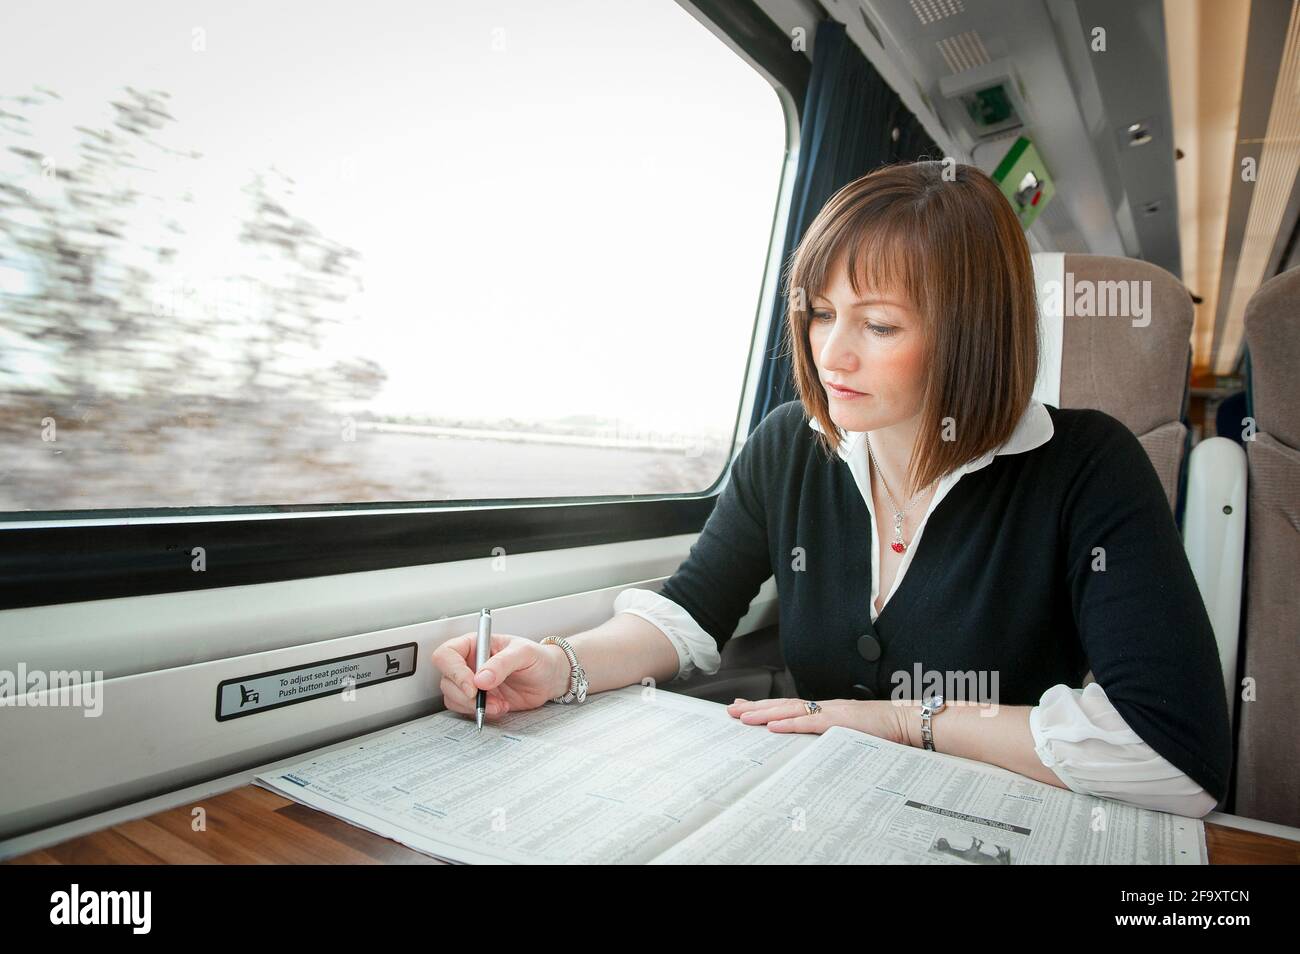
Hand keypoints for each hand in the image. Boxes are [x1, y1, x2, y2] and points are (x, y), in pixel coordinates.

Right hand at [432, 632, 567, 720]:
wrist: (550, 678)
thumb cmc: (538, 658)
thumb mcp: (524, 653)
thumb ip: (502, 663)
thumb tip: (481, 679)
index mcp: (475, 644)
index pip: (447, 654)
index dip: (454, 672)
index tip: (472, 686)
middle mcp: (469, 663)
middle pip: (447, 680)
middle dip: (466, 695)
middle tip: (488, 700)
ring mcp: (472, 683)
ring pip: (453, 698)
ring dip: (475, 706)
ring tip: (500, 704)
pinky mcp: (479, 700)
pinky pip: (466, 710)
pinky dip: (482, 713)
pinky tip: (500, 708)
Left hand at [726, 696, 910, 745]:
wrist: (908, 723)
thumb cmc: (884, 731)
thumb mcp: (853, 733)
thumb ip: (833, 736)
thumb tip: (815, 746)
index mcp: (826, 711)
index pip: (790, 706)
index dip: (766, 706)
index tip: (744, 707)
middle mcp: (825, 707)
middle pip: (783, 704)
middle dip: (755, 707)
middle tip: (731, 710)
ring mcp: (831, 712)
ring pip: (791, 709)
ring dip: (765, 713)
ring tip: (743, 716)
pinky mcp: (840, 721)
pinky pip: (810, 722)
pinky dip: (790, 722)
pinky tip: (773, 725)